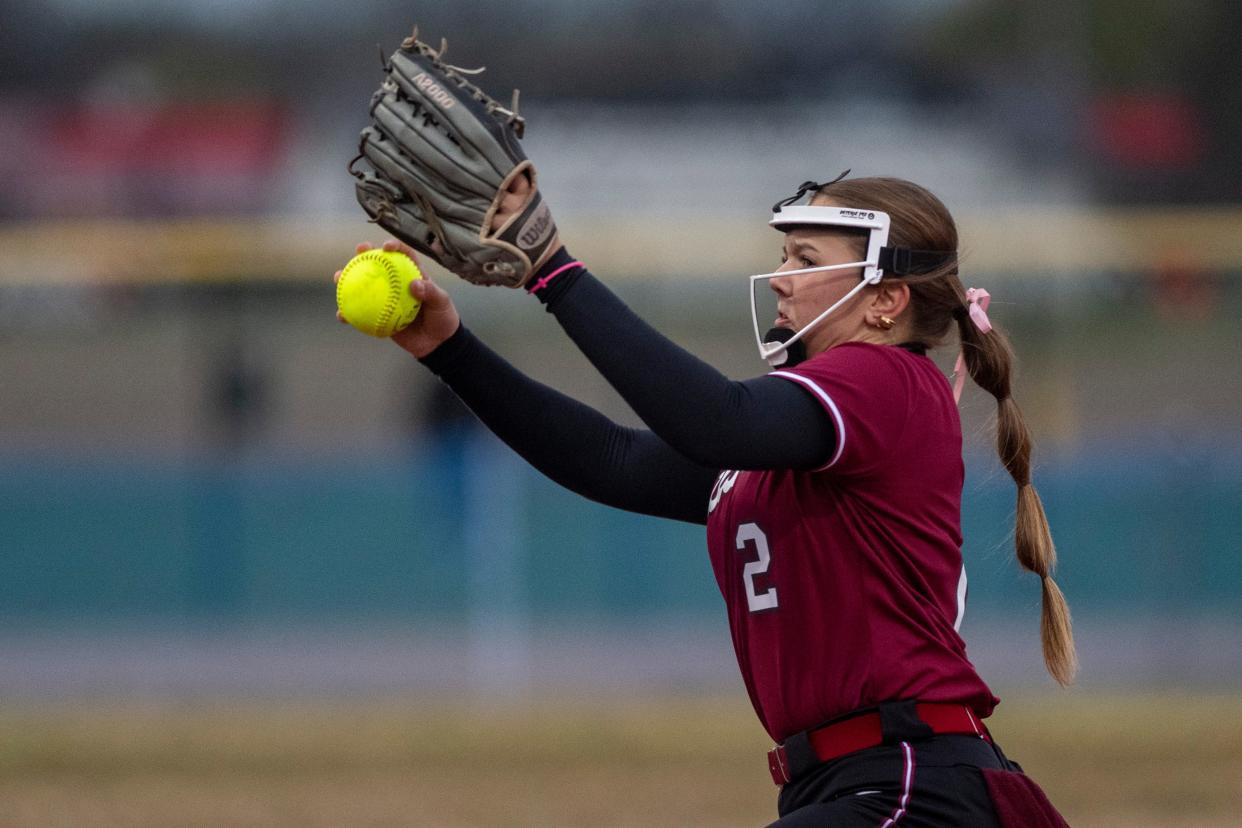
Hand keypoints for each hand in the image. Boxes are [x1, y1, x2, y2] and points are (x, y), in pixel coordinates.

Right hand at [335, 240, 460, 358]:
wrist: (438, 344)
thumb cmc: (443, 318)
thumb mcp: (442, 302)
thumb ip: (430, 292)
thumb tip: (413, 284)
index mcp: (413, 274)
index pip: (403, 255)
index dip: (394, 246)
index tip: (386, 247)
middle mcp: (396, 283)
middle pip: (377, 264)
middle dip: (364, 253)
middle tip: (358, 250)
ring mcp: (386, 299)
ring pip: (363, 286)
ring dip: (348, 280)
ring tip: (338, 278)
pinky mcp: (379, 316)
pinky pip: (361, 313)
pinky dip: (350, 313)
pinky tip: (341, 315)